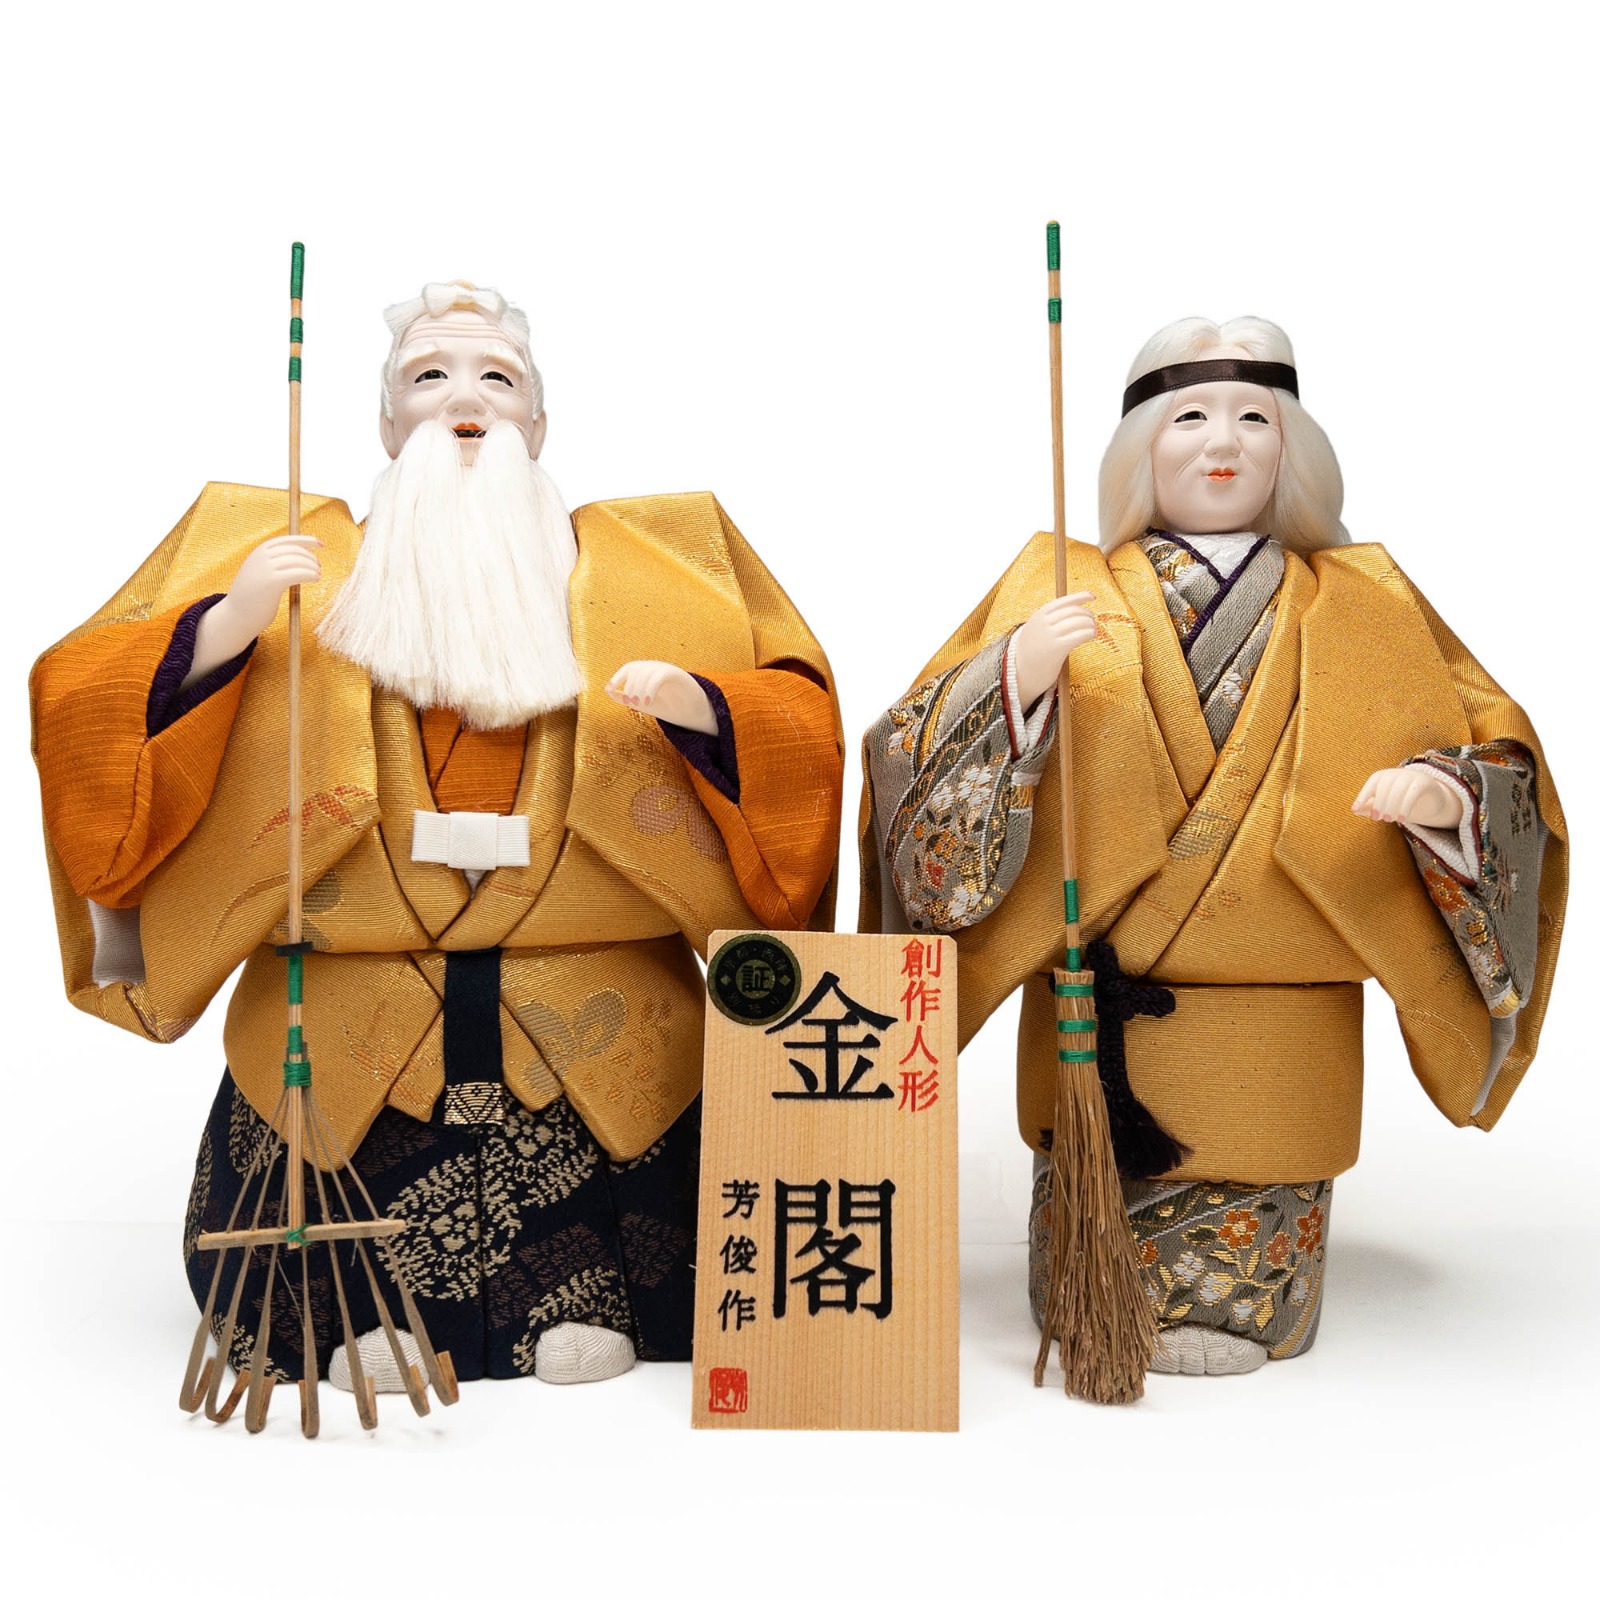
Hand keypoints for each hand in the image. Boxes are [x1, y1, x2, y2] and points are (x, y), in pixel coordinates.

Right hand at [183, 535, 321, 688]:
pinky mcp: (273, 582)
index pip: (287, 540)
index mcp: (259, 552)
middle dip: (310, 556)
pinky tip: (316, 578)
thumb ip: (273, 563)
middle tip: (318, 566)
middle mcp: (262, 556)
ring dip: (312, 566)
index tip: (320, 544)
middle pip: (294, 550)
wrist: (236, 615)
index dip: (306, 540)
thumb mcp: (259, 572)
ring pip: (298, 561)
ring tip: (318, 574)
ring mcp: (266, 568)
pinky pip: (298, 573)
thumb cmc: (252, 597)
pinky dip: (310, 574)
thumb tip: (298, 558)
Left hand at [605, 660, 717, 734]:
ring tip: (642, 703)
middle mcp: (656, 668)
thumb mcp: (641, 703)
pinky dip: (651, 688)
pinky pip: (661, 675)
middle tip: (632, 702)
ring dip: (639, 688)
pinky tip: (649, 701)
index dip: (618, 677)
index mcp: (647, 672)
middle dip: (630, 686)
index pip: (630, 668)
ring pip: (647, 672)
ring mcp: (668, 669)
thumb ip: (624, 697)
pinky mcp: (679, 675)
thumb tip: (607, 690)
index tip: (611, 689)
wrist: (692, 713)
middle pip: (637, 669)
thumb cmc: (666, 706)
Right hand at [1013, 591, 1096, 709]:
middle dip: (1087, 614)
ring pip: (1079, 622)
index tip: (1092, 596)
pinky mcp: (1057, 648)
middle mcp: (1044, 622)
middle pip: (1074, 611)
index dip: (1080, 596)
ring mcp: (1050, 635)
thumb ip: (1050, 620)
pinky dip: (1089, 633)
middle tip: (1092, 622)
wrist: (1020, 673)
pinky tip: (1092, 636)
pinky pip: (1080, 635)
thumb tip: (1075, 612)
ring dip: (1090, 624)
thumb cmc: (1033, 652)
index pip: (1064, 600)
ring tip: (1093, 631)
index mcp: (1039, 615)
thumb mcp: (1036, 629)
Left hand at [1352, 765, 1465, 829]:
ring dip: (1392, 806)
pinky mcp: (1425, 782)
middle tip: (1378, 818)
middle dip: (1379, 803)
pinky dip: (1405, 806)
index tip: (1355, 810)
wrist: (1429, 800)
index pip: (1371, 784)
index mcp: (1383, 776)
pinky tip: (1402, 819)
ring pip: (1398, 789)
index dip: (1362, 796)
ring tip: (1389, 820)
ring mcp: (1411, 775)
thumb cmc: (1400, 802)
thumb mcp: (1384, 805)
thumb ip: (1369, 807)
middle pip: (1384, 786)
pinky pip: (1413, 792)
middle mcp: (1396, 773)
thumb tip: (1354, 810)